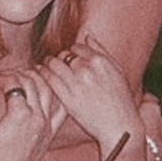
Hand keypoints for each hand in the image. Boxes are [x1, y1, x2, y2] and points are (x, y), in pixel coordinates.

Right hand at [0, 71, 65, 160]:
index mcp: (20, 115)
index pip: (13, 82)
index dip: (0, 76)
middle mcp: (38, 118)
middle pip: (31, 82)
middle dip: (16, 73)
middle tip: (4, 75)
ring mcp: (47, 125)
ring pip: (49, 90)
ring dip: (37, 77)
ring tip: (24, 73)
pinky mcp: (51, 133)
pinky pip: (61, 109)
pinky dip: (56, 95)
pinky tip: (47, 88)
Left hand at [39, 36, 143, 157]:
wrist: (119, 126)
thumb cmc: (121, 99)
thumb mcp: (117, 71)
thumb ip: (101, 51)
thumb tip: (87, 34)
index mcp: (100, 60)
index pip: (77, 47)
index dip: (71, 52)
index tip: (68, 58)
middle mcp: (87, 68)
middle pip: (64, 55)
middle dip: (59, 58)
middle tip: (54, 63)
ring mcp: (76, 82)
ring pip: (54, 64)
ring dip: (47, 63)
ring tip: (44, 66)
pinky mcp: (67, 97)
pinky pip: (49, 79)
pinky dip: (42, 74)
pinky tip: (40, 74)